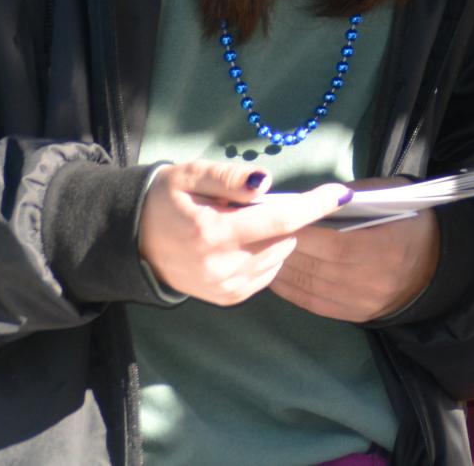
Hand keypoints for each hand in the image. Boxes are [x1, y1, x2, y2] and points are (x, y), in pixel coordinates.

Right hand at [137, 161, 350, 306]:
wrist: (132, 241)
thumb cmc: (165, 199)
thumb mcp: (191, 175)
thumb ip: (229, 177)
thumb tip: (266, 183)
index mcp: (214, 233)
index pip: (281, 220)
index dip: (315, 205)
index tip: (341, 193)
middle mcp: (222, 266)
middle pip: (284, 237)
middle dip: (284, 216)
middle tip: (250, 205)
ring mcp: (225, 287)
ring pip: (280, 255)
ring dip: (275, 236)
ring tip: (240, 224)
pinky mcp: (227, 298)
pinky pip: (268, 273)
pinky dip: (266, 254)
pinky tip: (241, 243)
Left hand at [268, 179, 442, 321]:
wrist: (436, 266)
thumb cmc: (412, 222)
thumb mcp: (392, 196)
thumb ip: (354, 195)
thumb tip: (309, 197)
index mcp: (384, 248)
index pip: (332, 243)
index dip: (302, 231)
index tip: (278, 216)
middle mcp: (370, 280)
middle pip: (314, 265)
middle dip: (282, 247)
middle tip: (260, 231)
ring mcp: (360, 301)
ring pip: (307, 285)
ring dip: (279, 267)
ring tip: (261, 250)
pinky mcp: (352, 315)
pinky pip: (311, 302)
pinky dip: (288, 287)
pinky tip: (274, 272)